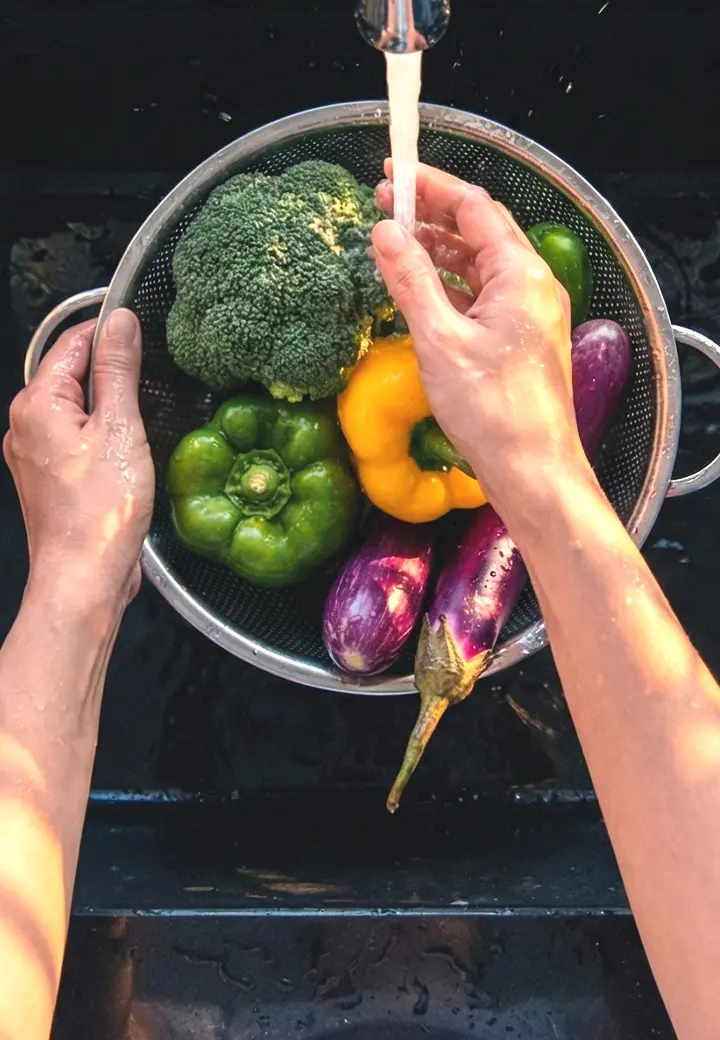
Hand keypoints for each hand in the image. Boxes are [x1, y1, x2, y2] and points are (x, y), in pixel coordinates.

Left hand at [4, 310, 153, 607]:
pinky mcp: (51, 479)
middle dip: (113, 377)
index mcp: (37, 404)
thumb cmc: (99, 513)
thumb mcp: (121, 428)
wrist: (84, 577)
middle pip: (73, 376)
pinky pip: (77, 441)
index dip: (110, 334)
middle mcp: (26, 425)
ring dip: (111, 411)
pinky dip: (104, 439)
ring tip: (141, 427)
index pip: (73, 343)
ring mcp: (35, 454)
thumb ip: (119, 370)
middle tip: (151, 389)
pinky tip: (127, 457)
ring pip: (78, 411)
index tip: (143, 336)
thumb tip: (120, 323)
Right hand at [373, 163, 585, 516]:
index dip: (430, 185)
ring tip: (396, 244)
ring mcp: (530, 315)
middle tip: (385, 205)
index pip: (474, 208)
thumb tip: (384, 232)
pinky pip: (484, 297)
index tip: (390, 174)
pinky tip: (422, 292)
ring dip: (439, 251)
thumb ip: (410, 281)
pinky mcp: (521, 342)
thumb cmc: (492, 411)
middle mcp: (533, 287)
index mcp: (521, 275)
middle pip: (479, 232)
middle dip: (432, 215)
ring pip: (480, 266)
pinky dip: (451, 287)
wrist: (533, 471)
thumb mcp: (439, 340)